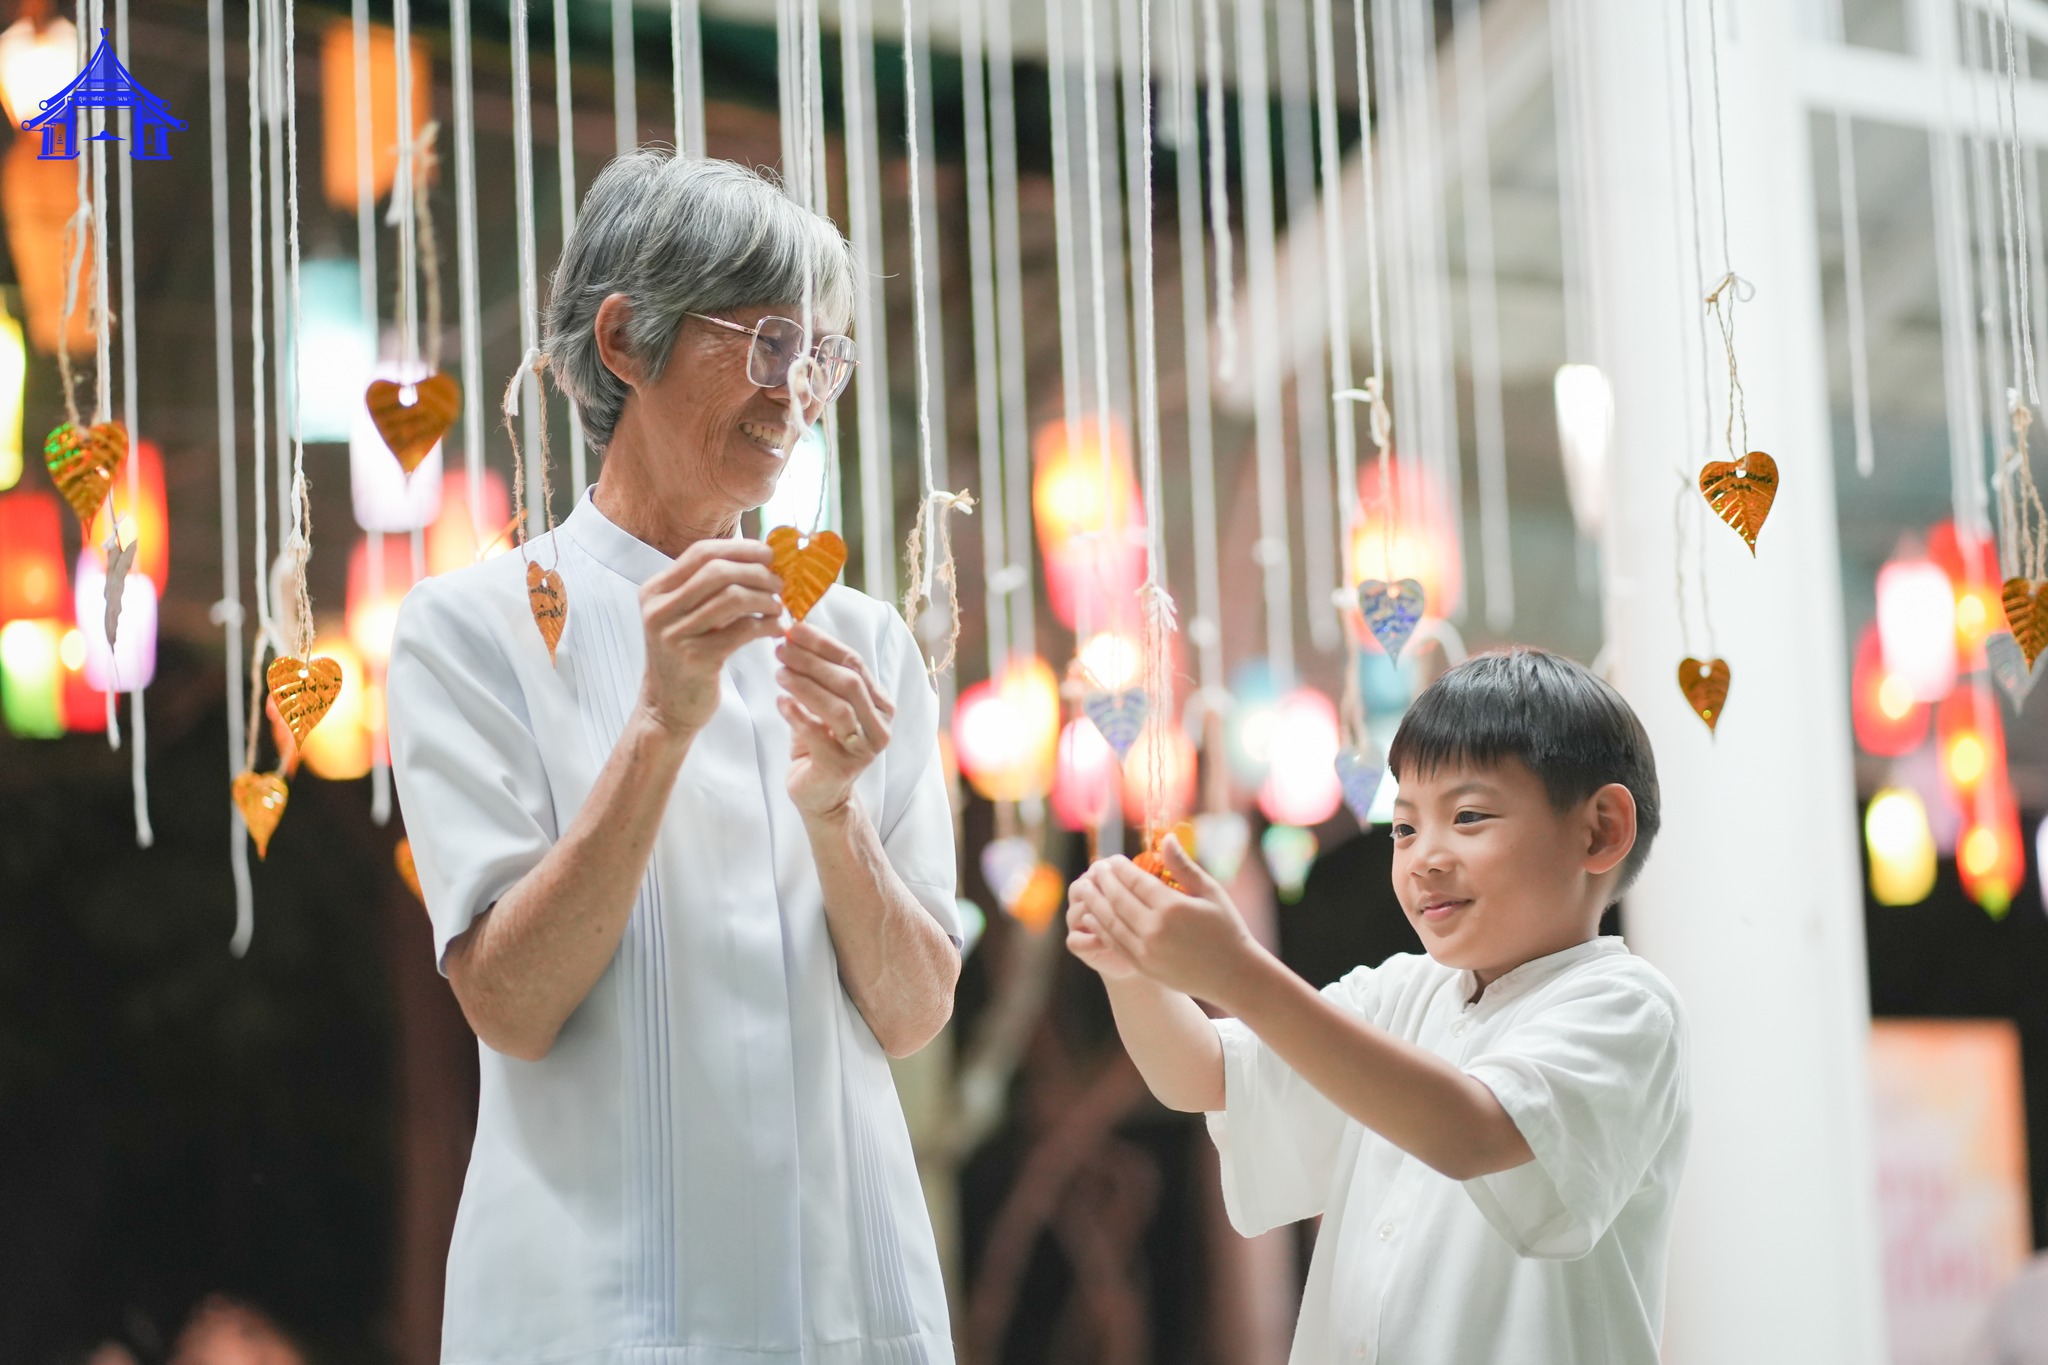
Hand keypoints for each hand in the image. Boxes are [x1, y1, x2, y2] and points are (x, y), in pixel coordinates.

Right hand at [636, 539, 784, 738]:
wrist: (668, 709)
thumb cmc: (687, 659)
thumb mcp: (688, 617)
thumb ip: (712, 589)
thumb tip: (760, 559)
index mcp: (655, 591)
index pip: (701, 552)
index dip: (740, 549)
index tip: (768, 554)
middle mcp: (659, 609)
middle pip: (717, 570)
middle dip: (756, 572)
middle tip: (780, 583)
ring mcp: (674, 633)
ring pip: (731, 597)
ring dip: (765, 598)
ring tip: (779, 607)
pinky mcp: (695, 658)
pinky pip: (742, 629)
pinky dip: (766, 624)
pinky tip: (777, 629)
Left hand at [775, 621, 894, 816]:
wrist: (820, 795)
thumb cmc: (821, 743)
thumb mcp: (826, 706)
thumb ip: (820, 676)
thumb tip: (794, 633)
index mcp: (880, 705)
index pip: (855, 663)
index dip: (824, 644)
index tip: (795, 629)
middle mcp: (879, 726)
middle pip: (849, 682)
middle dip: (812, 662)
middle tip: (780, 649)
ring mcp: (863, 749)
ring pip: (837, 707)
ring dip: (804, 686)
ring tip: (778, 673)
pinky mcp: (841, 767)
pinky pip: (818, 734)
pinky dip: (797, 715)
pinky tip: (780, 702)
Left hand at [1073, 836, 1264, 1006]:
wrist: (1233, 975)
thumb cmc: (1227, 929)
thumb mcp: (1210, 892)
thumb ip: (1183, 866)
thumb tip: (1166, 838)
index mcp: (1172, 907)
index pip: (1135, 881)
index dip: (1120, 868)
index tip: (1112, 859)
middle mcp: (1155, 929)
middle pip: (1118, 899)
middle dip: (1103, 881)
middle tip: (1094, 868)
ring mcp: (1146, 951)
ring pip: (1110, 922)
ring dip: (1094, 903)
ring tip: (1084, 888)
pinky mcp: (1143, 966)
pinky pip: (1114, 943)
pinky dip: (1100, 928)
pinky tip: (1091, 915)